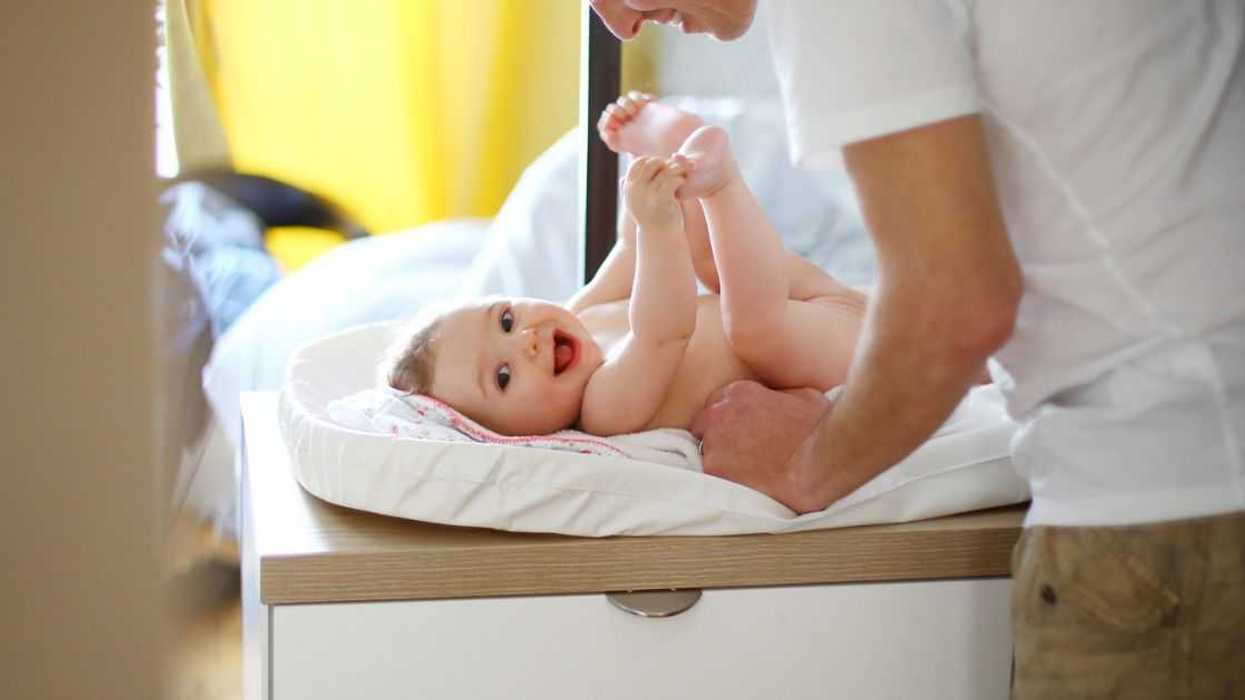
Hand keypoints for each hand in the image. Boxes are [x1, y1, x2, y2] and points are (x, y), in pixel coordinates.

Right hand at [623, 155, 688, 231]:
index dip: (652, 160)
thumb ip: (631, 191)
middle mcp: (635, 190)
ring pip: (664, 171)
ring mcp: (646, 195)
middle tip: (676, 166)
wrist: (660, 238)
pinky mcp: (660, 201)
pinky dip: (679, 178)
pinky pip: (671, 181)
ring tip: (683, 172)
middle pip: (651, 164)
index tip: (663, 165)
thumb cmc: (650, 219)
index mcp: (629, 189)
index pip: (638, 163)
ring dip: (676, 169)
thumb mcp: (637, 204)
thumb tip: (622, 178)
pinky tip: (682, 181)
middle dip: (665, 162)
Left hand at [690, 380, 833, 512]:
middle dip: (718, 439)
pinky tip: (744, 486)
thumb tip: (781, 401)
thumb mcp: (803, 396)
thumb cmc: (819, 427)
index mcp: (739, 393)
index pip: (718, 404)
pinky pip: (710, 476)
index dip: (728, 421)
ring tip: (745, 474)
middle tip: (740, 455)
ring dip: (721, 461)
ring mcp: (714, 442)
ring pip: (705, 452)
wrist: (819, 460)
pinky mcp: (715, 469)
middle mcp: (720, 413)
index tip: (739, 434)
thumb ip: (780, 395)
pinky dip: (724, 481)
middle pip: (705, 426)